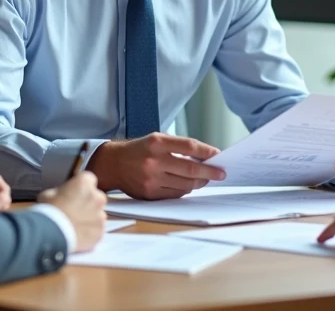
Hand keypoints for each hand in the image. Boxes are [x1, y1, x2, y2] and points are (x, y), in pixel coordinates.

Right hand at [38, 172, 106, 251]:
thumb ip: (61, 191)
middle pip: (96, 197)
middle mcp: (98, 196)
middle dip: (87, 202)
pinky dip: (90, 231)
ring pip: (98, 214)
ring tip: (76, 224)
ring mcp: (101, 215)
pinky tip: (79, 234)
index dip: (81, 186)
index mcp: (85, 183)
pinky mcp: (101, 231)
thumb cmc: (49, 211)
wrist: (52, 234)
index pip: (88, 179)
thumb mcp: (49, 194)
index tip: (74, 191)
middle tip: (75, 209)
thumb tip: (62, 195)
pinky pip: (97, 228)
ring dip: (90, 217)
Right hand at [86, 134, 226, 198]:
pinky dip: (186, 190)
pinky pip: (175, 194)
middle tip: (220, 173)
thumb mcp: (156, 139)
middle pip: (190, 169)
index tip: (218, 155)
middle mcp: (154, 161)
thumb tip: (204, 158)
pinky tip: (189, 185)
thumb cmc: (140, 150)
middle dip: (209, 172)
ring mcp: (151, 179)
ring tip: (206, 179)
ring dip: (199, 182)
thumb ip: (178, 147)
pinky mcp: (150, 193)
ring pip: (185, 185)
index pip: (189, 146)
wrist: (113, 164)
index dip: (206, 152)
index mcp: (157, 143)